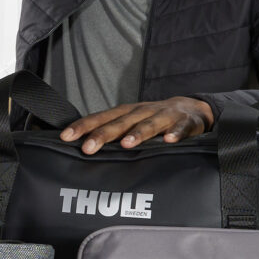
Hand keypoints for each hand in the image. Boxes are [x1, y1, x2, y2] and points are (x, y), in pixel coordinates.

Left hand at [61, 97, 213, 154]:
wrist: (192, 109)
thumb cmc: (153, 120)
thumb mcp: (131, 123)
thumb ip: (111, 135)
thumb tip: (81, 149)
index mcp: (127, 113)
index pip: (101, 118)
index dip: (83, 127)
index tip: (65, 137)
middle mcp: (142, 112)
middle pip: (120, 123)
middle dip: (103, 134)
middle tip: (88, 148)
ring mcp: (164, 116)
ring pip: (149, 124)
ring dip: (138, 133)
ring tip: (126, 144)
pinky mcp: (186, 123)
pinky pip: (180, 129)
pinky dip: (175, 134)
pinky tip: (168, 141)